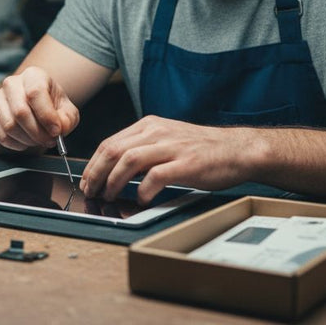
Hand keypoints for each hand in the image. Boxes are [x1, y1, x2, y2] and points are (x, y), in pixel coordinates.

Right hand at [0, 66, 79, 150]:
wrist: (34, 108)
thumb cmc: (51, 107)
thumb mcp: (67, 111)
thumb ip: (67, 120)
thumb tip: (59, 129)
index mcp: (33, 75)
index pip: (35, 93)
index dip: (46, 116)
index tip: (56, 131)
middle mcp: (12, 83)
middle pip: (20, 112)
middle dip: (37, 132)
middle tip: (49, 141)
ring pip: (9, 125)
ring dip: (27, 140)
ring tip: (38, 140)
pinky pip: (0, 134)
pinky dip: (15, 144)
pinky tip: (25, 143)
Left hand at [79, 116, 266, 204]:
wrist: (238, 150)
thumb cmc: (203, 149)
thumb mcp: (168, 140)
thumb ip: (144, 149)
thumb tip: (115, 169)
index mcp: (150, 125)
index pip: (110, 143)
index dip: (93, 164)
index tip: (87, 180)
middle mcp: (158, 132)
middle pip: (113, 151)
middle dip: (96, 173)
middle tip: (91, 192)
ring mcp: (172, 147)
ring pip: (129, 160)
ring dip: (113, 181)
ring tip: (109, 196)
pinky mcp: (186, 163)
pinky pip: (155, 176)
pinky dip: (143, 189)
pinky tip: (141, 198)